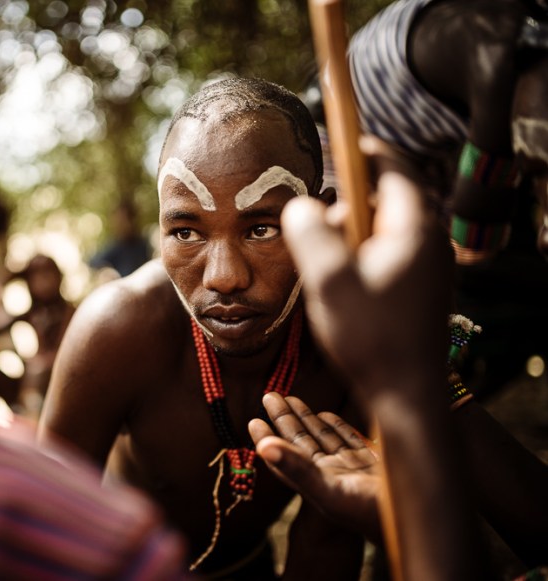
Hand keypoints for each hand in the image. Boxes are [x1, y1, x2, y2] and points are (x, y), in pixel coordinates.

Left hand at [249, 393, 381, 541]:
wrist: (426, 522)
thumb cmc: (374, 513)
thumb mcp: (331, 491)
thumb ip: (297, 469)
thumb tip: (263, 447)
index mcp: (319, 482)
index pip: (286, 456)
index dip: (268, 439)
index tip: (253, 420)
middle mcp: (333, 474)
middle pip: (302, 442)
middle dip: (285, 419)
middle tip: (269, 396)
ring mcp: (354, 468)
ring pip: (324, 438)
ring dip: (307, 418)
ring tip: (290, 398)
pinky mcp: (375, 463)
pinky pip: (349, 440)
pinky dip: (336, 426)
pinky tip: (327, 413)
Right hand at [281, 138, 452, 403]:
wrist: (407, 395)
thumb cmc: (371, 338)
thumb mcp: (329, 281)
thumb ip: (311, 233)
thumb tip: (300, 203)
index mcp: (414, 231)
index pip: (394, 169)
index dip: (365, 150)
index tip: (341, 140)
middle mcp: (428, 244)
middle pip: (386, 199)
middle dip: (347, 201)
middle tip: (314, 220)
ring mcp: (426, 269)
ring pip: (383, 230)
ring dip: (350, 233)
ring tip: (321, 261)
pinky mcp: (417, 290)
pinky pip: (386, 255)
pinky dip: (359, 255)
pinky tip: (337, 284)